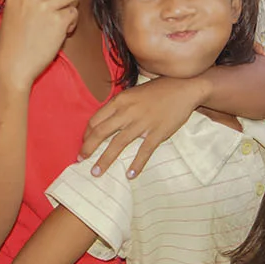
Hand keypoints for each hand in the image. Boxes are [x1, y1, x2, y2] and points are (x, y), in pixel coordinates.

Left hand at [80, 76, 206, 178]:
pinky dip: (137, 164)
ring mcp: (142, 123)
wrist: (184, 88)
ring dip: (105, 160)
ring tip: (96, 172)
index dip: (86, 135)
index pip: (95, 120)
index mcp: (119, 101)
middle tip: (80, 161)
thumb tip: (103, 123)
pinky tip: (130, 175)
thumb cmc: (156, 91)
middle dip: (88, 149)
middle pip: (100, 133)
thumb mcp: (131, 93)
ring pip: (118, 144)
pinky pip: (144, 151)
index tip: (84, 145)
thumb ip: (118, 107)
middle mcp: (127, 112)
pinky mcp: (158, 132)